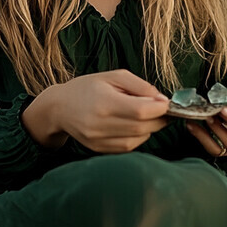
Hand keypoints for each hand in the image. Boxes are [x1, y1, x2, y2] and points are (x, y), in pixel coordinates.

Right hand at [22, 69, 170, 153]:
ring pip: (138, 140)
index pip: (140, 110)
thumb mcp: (113, 76)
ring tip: (147, 116)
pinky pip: (128, 147)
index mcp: (104, 102)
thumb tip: (162, 99)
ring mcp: (99, 140)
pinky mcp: (99, 149)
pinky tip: (134, 126)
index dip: (160, 108)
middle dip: (159, 119)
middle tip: (162, 109)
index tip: (167, 103)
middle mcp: (100, 124)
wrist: (59, 108)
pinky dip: (138, 137)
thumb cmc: (88, 88)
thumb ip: (139, 86)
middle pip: (142, 127)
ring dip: (150, 129)